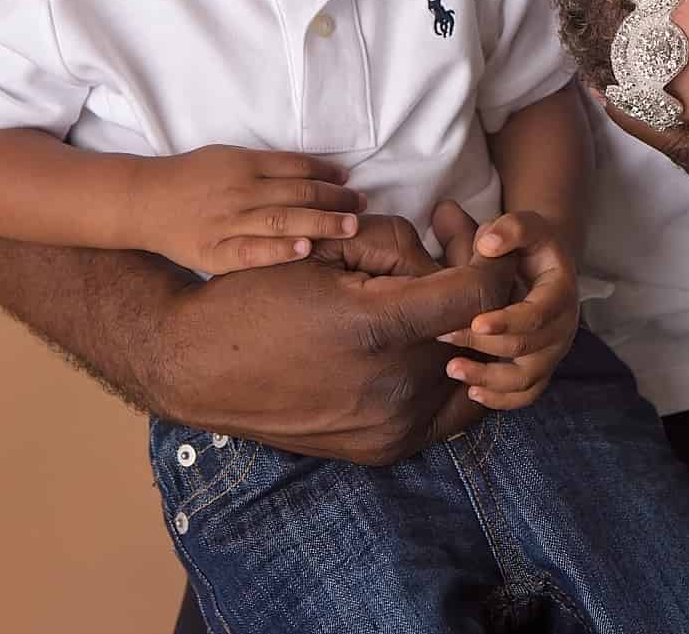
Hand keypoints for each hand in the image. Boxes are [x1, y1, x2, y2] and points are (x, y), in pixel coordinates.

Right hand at [134, 145, 365, 274]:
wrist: (144, 200)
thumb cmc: (190, 177)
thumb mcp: (227, 156)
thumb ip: (265, 165)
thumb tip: (310, 172)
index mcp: (245, 163)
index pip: (296, 167)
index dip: (327, 174)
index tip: (348, 181)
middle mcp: (241, 190)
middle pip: (297, 193)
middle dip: (335, 200)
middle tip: (361, 207)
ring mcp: (228, 221)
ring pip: (282, 219)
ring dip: (321, 222)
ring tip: (350, 227)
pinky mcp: (215, 251)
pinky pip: (252, 251)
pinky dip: (280, 250)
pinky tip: (306, 249)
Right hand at [174, 216, 519, 463]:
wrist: (199, 368)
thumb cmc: (257, 295)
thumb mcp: (326, 246)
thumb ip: (400, 243)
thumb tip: (450, 251)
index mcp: (378, 329)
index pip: (480, 295)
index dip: (489, 259)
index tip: (474, 237)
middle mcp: (395, 388)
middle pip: (476, 328)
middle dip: (472, 282)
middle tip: (448, 245)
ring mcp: (393, 428)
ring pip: (468, 368)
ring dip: (463, 327)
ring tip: (432, 293)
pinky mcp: (385, 449)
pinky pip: (448, 408)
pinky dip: (447, 370)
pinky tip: (423, 336)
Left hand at [438, 210, 579, 409]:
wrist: (546, 264)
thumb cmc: (530, 244)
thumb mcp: (526, 225)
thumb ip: (510, 228)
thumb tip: (487, 244)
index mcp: (560, 292)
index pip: (538, 315)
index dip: (508, 322)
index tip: (475, 323)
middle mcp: (562, 327)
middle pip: (527, 348)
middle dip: (484, 346)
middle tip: (443, 336)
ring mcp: (553, 352)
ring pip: (527, 380)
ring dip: (489, 379)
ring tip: (453, 369)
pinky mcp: (541, 368)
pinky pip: (526, 395)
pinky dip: (501, 400)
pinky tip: (471, 392)